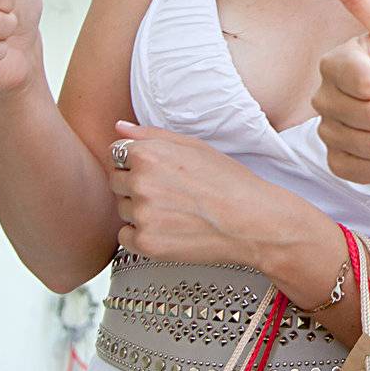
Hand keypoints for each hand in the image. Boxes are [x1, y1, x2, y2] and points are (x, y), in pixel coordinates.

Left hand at [109, 121, 283, 265]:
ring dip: (140, 210)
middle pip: (116, 182)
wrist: (252, 221)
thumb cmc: (229, 181)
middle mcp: (141, 183)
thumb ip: (152, 135)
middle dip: (136, 185)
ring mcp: (142, 214)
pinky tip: (169, 229)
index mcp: (149, 155)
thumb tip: (118, 127)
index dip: (137, 161)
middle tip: (171, 192)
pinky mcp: (145, 243)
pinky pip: (125, 235)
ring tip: (175, 210)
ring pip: (122, 209)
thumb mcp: (195, 147)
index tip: (160, 171)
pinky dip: (142, 234)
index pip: (116, 153)